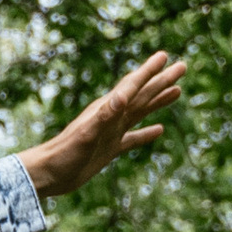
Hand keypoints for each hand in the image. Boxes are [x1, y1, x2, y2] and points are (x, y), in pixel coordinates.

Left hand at [18, 51, 184, 200]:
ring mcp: (110, 132)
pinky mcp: (108, 148)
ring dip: (158, 101)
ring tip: (177, 91)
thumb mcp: (86, 134)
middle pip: (142, 94)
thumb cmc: (64, 154)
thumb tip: (122, 96)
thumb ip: (104, 115)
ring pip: (140, 112)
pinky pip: (132, 138)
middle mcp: (110, 116)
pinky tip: (159, 130)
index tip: (164, 56)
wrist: (48, 174)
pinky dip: (146, 133)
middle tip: (182, 66)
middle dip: (162, 80)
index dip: (149, 71)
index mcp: (106, 108)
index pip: (132, 85)